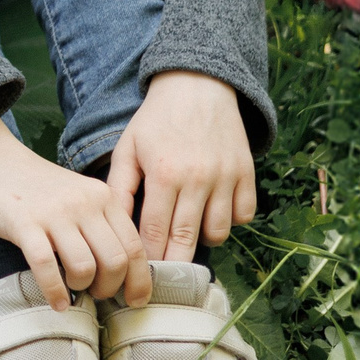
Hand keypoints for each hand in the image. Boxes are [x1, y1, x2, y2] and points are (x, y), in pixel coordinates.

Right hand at [0, 98, 150, 311]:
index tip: (134, 300)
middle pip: (115, 261)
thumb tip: (122, 270)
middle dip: (109, 288)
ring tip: (70, 288)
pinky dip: (54, 292)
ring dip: (80, 288)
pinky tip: (55, 302)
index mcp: (102, 196)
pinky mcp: (24, 224)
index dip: (139, 280)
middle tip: (95, 293)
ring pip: (85, 267)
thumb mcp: (79, 195)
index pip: (134, 246)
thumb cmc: (36, 187)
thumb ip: (100, 222)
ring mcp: (53, 213)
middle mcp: (83, 203)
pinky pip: (46, 267)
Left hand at [106, 70, 256, 262]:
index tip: (139, 271)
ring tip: (186, 231)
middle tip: (163, 274)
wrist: (197, 85)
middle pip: (186, 240)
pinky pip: (244, 215)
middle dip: (173, 264)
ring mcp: (225, 177)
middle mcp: (197, 179)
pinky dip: (230, 220)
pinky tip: (212, 211)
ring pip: (218, 233)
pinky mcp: (247, 173)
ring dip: (202, 239)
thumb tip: (112, 226)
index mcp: (163, 174)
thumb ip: (119, 188)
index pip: (153, 232)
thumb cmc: (156, 119)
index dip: (146, 257)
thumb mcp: (128, 148)